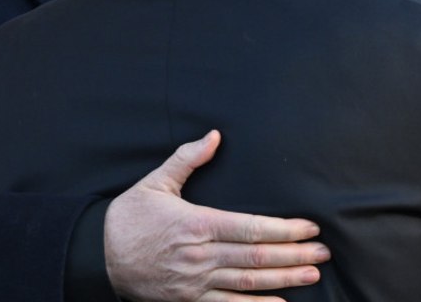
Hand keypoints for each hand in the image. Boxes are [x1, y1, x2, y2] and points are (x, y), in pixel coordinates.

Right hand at [104, 130, 329, 300]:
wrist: (97, 256)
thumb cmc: (129, 217)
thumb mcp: (155, 181)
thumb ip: (187, 159)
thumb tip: (214, 135)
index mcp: (196, 224)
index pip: (250, 228)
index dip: (284, 229)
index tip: (309, 227)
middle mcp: (200, 255)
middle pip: (256, 257)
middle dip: (294, 254)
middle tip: (323, 252)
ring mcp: (195, 282)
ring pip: (248, 283)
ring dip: (284, 279)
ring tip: (312, 275)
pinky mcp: (188, 301)